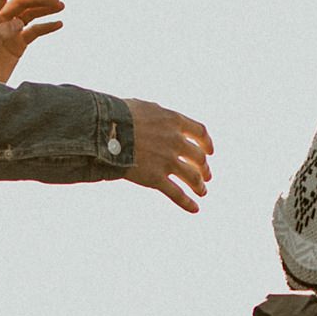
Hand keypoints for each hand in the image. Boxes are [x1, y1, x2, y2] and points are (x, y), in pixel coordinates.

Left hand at [0, 0, 64, 82]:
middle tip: (56, 1)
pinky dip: (46, 27)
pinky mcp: (18, 45)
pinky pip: (34, 32)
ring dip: (45, 9)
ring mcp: (9, 33)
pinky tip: (58, 24)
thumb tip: (17, 22)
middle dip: (38, 0)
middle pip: (20, 3)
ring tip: (61, 6)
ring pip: (29, 15)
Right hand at [125, 99, 214, 213]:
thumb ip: (158, 114)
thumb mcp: (144, 107)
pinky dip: (187, 203)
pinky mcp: (156, 178)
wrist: (106, 130)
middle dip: (204, 168)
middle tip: (206, 176)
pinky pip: (177, 193)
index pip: (200, 132)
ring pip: (192, 177)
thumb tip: (161, 118)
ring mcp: (167, 160)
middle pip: (199, 157)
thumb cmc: (120, 115)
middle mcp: (175, 141)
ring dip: (199, 186)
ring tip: (202, 192)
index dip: (207, 143)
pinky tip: (195, 209)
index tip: (210, 152)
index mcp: (174, 121)